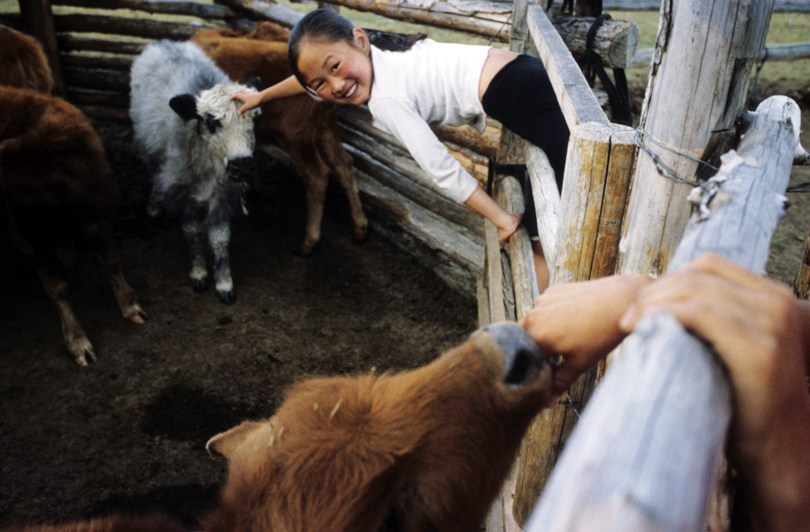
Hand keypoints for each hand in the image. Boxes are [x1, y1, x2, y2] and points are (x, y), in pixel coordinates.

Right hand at [231, 89, 262, 114]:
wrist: (263, 97)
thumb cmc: (254, 101)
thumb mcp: (248, 106)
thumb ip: (243, 109)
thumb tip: (239, 113)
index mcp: (243, 96)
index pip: (236, 95)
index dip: (233, 97)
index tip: (230, 98)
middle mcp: (246, 93)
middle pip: (240, 91)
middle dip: (237, 93)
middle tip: (235, 95)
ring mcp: (250, 93)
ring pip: (244, 92)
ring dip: (242, 93)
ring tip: (241, 95)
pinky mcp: (254, 94)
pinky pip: (249, 94)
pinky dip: (247, 95)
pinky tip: (249, 97)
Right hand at [520, 273, 650, 393]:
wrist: (623, 300)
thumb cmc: (602, 334)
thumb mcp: (580, 363)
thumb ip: (558, 382)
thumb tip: (546, 403)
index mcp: (537, 337)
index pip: (525, 359)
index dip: (536, 367)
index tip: (550, 371)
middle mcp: (533, 316)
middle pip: (527, 339)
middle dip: (540, 348)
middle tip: (561, 355)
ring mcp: (542, 300)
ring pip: (537, 322)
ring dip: (547, 330)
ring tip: (571, 335)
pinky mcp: (553, 290)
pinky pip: (546, 307)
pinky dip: (554, 314)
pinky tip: (575, 318)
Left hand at [618, 254, 807, 456]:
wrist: (779, 450)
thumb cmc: (746, 401)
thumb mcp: (735, 347)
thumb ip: (716, 318)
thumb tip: (660, 298)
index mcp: (775, 296)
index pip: (709, 264)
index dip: (670, 279)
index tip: (643, 303)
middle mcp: (778, 302)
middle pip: (698, 274)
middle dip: (655, 291)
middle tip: (627, 317)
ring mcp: (772, 323)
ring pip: (693, 290)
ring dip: (652, 303)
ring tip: (628, 325)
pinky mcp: (759, 348)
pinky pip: (698, 313)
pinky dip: (663, 314)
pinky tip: (642, 329)